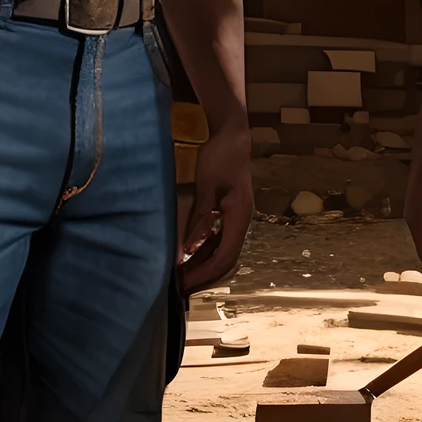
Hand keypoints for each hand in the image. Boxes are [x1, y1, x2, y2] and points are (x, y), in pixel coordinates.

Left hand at [178, 127, 252, 290]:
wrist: (232, 135)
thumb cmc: (220, 157)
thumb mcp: (206, 188)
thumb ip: (199, 219)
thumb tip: (186, 250)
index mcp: (240, 217)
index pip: (225, 257)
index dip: (205, 274)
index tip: (185, 284)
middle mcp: (241, 221)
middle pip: (225, 258)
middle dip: (204, 274)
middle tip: (180, 286)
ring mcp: (235, 216)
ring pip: (221, 249)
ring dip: (203, 263)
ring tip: (182, 274)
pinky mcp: (228, 211)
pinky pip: (217, 237)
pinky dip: (203, 249)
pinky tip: (188, 254)